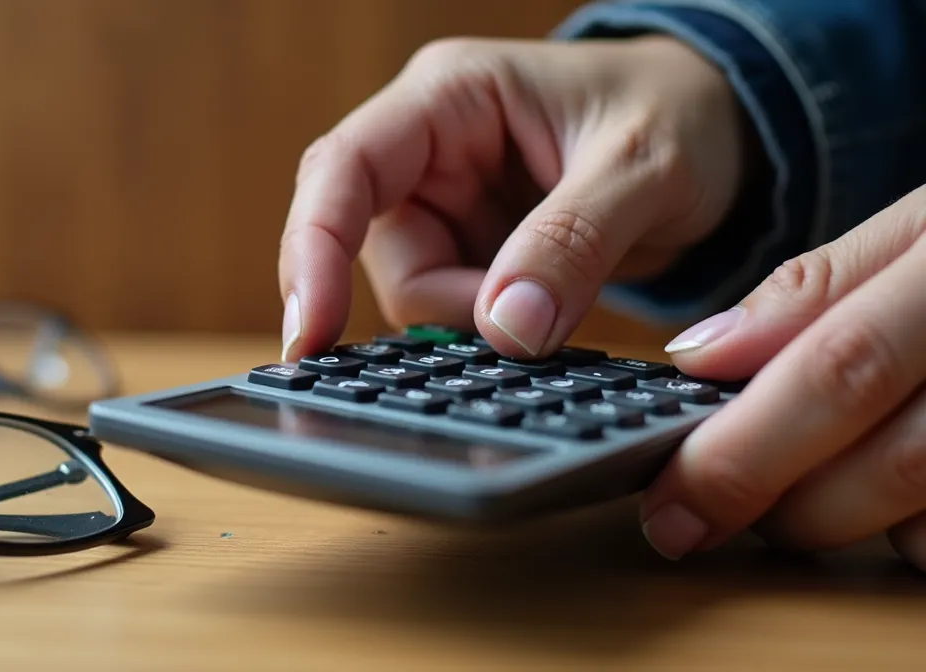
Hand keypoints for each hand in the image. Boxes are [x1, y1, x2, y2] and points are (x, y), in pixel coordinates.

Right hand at [278, 35, 750, 359]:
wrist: (726, 137)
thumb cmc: (681, 114)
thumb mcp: (644, 168)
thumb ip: (573, 242)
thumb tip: (504, 330)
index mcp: (448, 96)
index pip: (343, 168)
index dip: (313, 250)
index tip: (310, 334)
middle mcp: (427, 151)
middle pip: (376, 251)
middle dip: (444, 302)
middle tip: (527, 322)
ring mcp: (445, 204)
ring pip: (414, 292)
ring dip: (476, 321)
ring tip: (559, 299)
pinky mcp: (469, 251)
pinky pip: (451, 310)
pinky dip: (491, 331)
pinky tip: (544, 315)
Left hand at [648, 184, 925, 569]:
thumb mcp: (921, 232)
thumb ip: (816, 289)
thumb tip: (699, 355)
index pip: (840, 363)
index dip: (744, 445)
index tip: (669, 497)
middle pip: (895, 455)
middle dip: (782, 500)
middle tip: (704, 516)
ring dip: (845, 522)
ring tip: (795, 501)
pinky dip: (917, 536)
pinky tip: (896, 505)